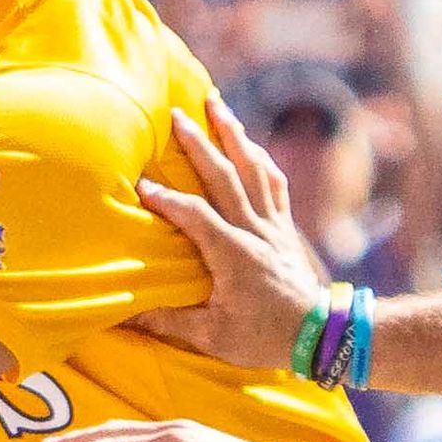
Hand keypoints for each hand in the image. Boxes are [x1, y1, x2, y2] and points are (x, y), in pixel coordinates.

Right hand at [115, 95, 340, 366]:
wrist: (319, 334)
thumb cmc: (261, 337)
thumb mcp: (211, 336)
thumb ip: (167, 320)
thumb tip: (122, 315)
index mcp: (233, 255)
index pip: (196, 216)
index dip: (168, 199)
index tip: (141, 185)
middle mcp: (254, 231)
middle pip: (226, 177)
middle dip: (200, 143)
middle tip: (177, 114)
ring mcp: (273, 225)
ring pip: (254, 169)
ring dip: (234, 134)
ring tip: (216, 103)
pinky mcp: (284, 226)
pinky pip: (274, 182)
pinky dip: (259, 157)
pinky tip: (247, 142)